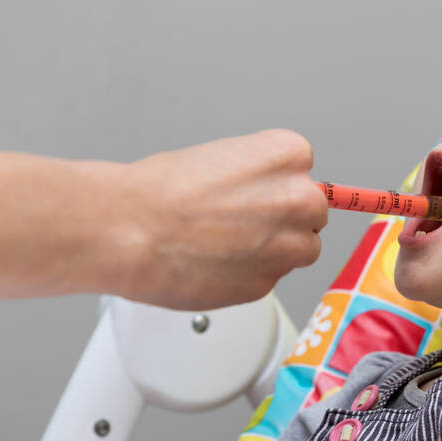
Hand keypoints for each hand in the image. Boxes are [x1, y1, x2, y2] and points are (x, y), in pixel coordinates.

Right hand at [113, 129, 327, 308]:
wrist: (131, 230)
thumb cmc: (161, 190)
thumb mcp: (219, 157)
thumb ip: (255, 177)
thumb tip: (261, 194)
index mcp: (288, 156)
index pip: (305, 173)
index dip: (276, 187)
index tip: (258, 195)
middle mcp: (299, 200)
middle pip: (310, 215)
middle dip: (283, 221)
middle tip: (242, 223)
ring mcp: (288, 247)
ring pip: (299, 252)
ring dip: (273, 251)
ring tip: (226, 245)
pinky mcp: (266, 284)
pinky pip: (268, 279)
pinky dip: (248, 275)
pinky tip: (214, 263)